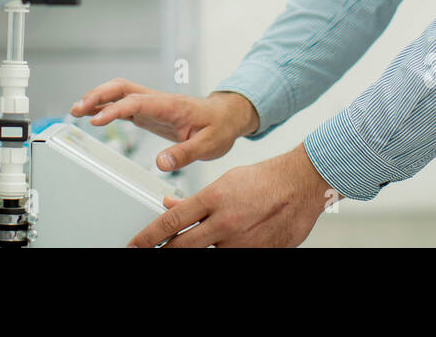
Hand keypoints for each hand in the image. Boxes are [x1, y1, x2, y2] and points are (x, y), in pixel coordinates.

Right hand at [70, 78, 257, 170]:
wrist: (227, 116)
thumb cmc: (220, 127)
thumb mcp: (209, 145)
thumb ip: (185, 154)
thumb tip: (160, 164)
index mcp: (170, 105)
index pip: (136, 102)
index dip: (114, 109)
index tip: (97, 121)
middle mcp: (157, 100)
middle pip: (121, 88)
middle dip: (97, 95)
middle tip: (77, 109)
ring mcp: (152, 104)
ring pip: (119, 92)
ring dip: (98, 98)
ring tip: (76, 111)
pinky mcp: (150, 112)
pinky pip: (123, 104)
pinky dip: (105, 107)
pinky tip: (93, 115)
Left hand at [129, 144, 335, 247]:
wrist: (301, 185)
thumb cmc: (265, 179)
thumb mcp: (224, 182)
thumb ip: (196, 199)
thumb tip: (170, 206)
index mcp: (213, 199)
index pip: (171, 222)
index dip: (148, 237)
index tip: (135, 245)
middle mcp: (224, 223)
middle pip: (182, 246)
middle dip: (164, 251)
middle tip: (151, 252)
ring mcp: (240, 242)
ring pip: (207, 253)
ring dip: (200, 248)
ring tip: (206, 237)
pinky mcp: (256, 253)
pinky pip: (231, 255)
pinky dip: (225, 249)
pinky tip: (233, 239)